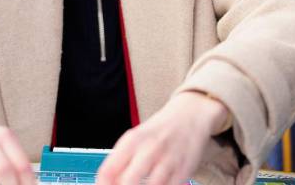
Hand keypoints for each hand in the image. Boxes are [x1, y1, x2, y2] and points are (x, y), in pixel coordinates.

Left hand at [95, 91, 228, 184]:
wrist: (190, 116)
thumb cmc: (158, 132)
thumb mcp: (135, 139)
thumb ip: (119, 162)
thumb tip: (104, 183)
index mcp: (131, 141)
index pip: (108, 171)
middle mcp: (148, 149)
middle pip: (127, 182)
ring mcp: (167, 161)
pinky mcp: (183, 171)